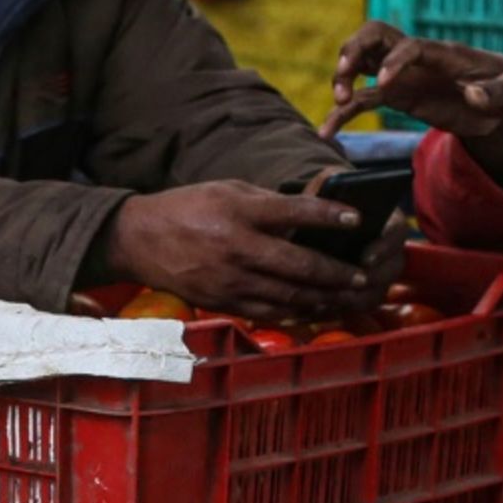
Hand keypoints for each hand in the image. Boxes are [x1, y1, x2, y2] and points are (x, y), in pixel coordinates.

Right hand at [101, 179, 374, 322]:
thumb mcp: (228, 190)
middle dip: (337, 272)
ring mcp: (230, 280)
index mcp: (239, 212)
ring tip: (348, 296)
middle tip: (363, 275)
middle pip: (299, 264)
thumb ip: (269, 204)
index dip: (329, 216)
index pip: (295, 212)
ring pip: (289, 295)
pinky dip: (297, 311)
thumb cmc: (189, 208)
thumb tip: (311, 216)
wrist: (139, 240)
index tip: (357, 219)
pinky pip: (269, 312)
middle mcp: (237, 248)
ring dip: (324, 298)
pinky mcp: (223, 302)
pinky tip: (315, 308)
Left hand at [313, 168, 413, 297]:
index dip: (384, 247)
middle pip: (392, 270)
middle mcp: (389, 251)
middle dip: (370, 280)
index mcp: (387, 221)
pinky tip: (313, 309)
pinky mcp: (362, 294)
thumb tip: (328, 190)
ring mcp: (379, 275)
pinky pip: (355, 308)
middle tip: (346, 286)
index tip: (365, 258)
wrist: (316, 219)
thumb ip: (329, 185)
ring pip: (375, 294)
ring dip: (352, 299)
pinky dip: (335, 310)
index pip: (398, 233)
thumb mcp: (327, 183)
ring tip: (327, 301)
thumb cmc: (325, 198)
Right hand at [331, 22, 502, 158]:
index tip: (385, 83)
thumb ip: (494, 94)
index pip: (409, 45)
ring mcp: (403, 76)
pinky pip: (363, 99)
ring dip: (343, 76)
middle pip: (374, 35)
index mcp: (442, 53)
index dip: (394, 60)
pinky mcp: (398, 96)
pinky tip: (327, 132)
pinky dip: (343, 113)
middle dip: (354, 50)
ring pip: (362, 63)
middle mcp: (416, 59)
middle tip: (344, 76)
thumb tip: (473, 96)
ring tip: (338, 102)